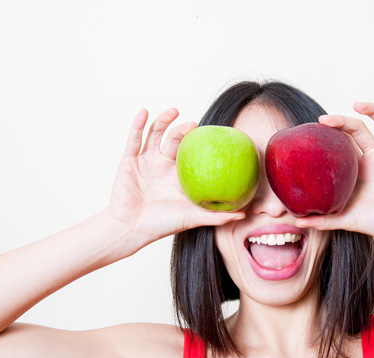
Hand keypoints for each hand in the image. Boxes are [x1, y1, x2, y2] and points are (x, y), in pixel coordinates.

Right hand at [107, 108, 243, 244]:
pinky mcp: (129, 161)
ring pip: (155, 134)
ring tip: (174, 111)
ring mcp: (146, 161)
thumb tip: (245, 215)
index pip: (193, 153)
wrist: (131, 229)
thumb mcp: (193, 218)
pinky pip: (134, 139)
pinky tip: (145, 112)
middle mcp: (163, 165)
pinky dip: (138, 124)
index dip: (202, 143)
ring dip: (164, 120)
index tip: (214, 133)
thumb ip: (217, 216)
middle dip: (185, 130)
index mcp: (179, 176)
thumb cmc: (162, 225)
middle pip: (175, 140)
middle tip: (195, 125)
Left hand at [296, 95, 373, 245]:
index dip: (329, 136)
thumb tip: (297, 221)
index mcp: (359, 169)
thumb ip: (324, 220)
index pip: (341, 145)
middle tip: (324, 120)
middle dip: (340, 122)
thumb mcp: (349, 220)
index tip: (313, 131)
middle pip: (356, 130)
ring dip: (371, 109)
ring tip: (358, 105)